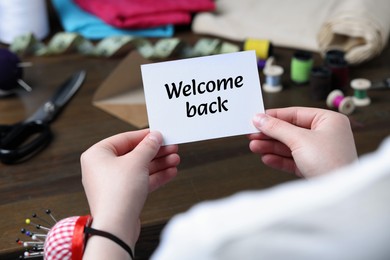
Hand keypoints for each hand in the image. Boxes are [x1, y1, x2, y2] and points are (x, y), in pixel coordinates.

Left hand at [81, 129, 179, 251]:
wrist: (116, 226)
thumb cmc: (117, 193)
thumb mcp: (137, 162)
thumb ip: (148, 146)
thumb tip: (155, 137)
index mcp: (97, 154)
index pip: (125, 139)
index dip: (145, 136)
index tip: (159, 135)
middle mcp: (101, 168)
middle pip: (134, 154)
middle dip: (156, 152)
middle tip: (171, 147)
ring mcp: (112, 183)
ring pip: (139, 168)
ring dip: (158, 164)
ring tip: (175, 160)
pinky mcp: (121, 196)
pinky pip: (140, 181)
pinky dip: (155, 177)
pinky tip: (170, 172)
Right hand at [248, 107, 356, 177]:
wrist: (339, 196)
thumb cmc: (330, 162)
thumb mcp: (299, 139)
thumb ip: (277, 128)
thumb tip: (259, 118)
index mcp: (329, 121)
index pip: (296, 113)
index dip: (275, 116)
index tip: (257, 118)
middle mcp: (326, 135)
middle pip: (291, 130)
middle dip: (270, 134)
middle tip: (252, 134)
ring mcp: (320, 152)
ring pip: (290, 146)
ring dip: (271, 147)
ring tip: (254, 147)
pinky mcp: (314, 168)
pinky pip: (293, 160)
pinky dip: (279, 159)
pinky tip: (266, 158)